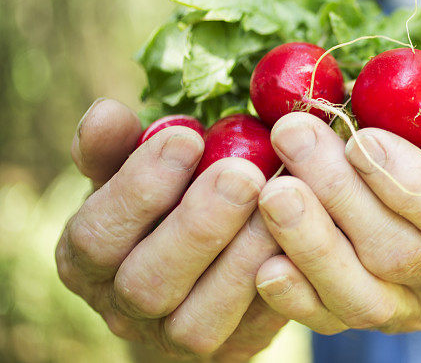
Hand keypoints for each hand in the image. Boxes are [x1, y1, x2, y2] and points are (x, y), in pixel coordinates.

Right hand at [57, 99, 286, 360]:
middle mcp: (123, 307)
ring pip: (196, 322)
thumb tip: (105, 113)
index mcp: (88, 257)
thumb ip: (119, 145)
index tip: (188, 139)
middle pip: (145, 284)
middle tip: (243, 173)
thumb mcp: (138, 168)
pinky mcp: (228, 350)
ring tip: (280, 202)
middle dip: (197, 225)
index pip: (97, 233)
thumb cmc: (166, 199)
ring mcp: (173, 339)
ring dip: (241, 259)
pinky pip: (250, 331)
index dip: (139, 188)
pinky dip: (278, 286)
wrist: (203, 265)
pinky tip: (302, 237)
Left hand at [253, 102, 420, 333]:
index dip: (408, 183)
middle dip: (338, 192)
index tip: (360, 136)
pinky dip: (293, 297)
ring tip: (271, 189)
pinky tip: (262, 260)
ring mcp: (409, 310)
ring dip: (309, 242)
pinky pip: (329, 319)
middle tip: (293, 134)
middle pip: (394, 250)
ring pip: (357, 292)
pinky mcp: (370, 320)